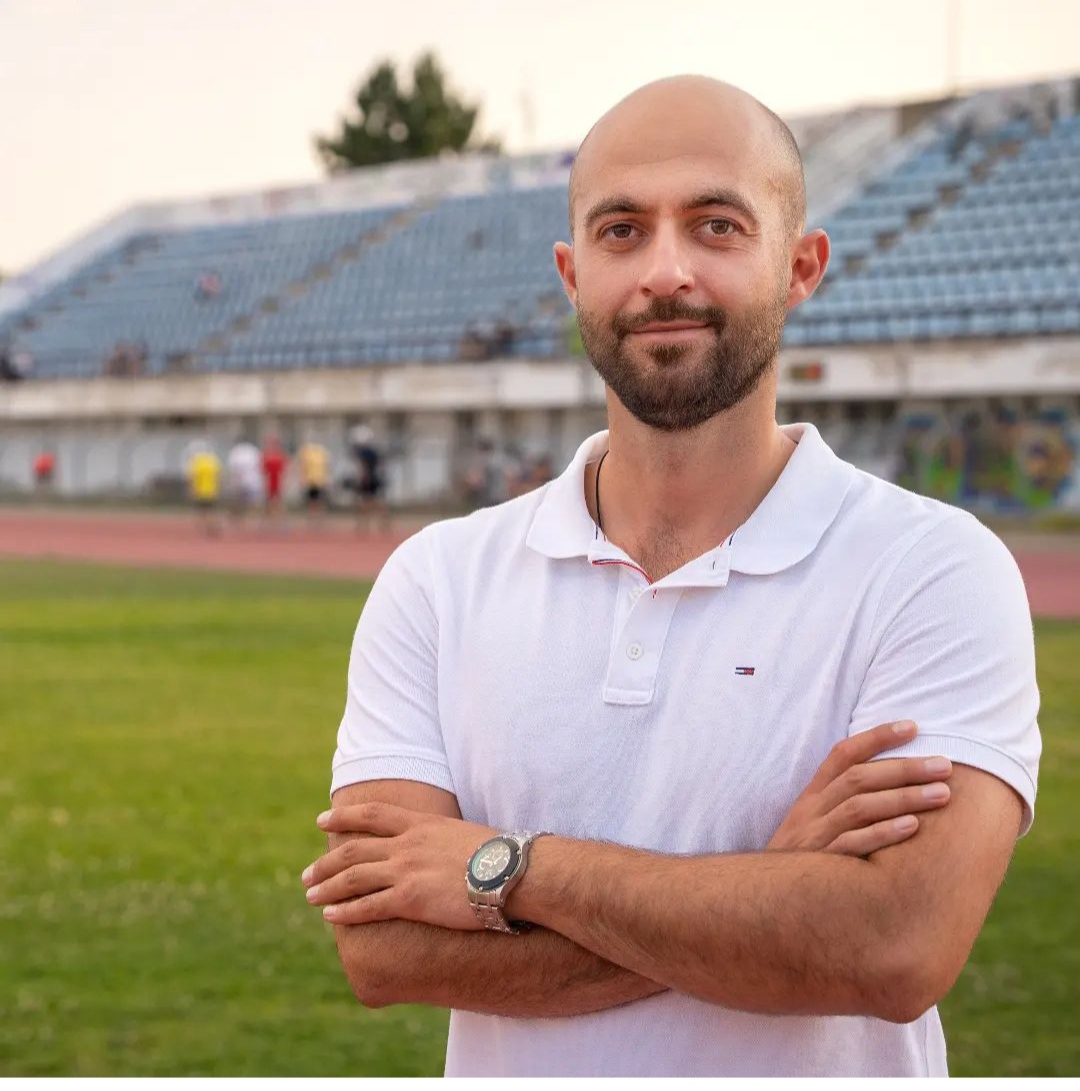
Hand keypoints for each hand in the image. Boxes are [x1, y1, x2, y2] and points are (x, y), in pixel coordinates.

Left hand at [302, 804, 498, 929]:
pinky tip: (331, 917)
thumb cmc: (499, 854)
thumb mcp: (464, 833)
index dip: (343, 817)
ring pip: (353, 878)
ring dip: (327, 887)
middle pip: (353, 849)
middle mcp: (407, 844)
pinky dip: (346, 912)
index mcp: (421, 823)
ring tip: (310, 896)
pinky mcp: (411, 899)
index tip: (321, 820)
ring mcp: (407, 871)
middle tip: (308, 874)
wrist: (512, 871)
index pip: (372, 815)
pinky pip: (368, 906)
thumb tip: (442, 846)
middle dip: (326, 862)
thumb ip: (443, 838)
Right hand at [767, 720, 951, 855]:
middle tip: (944, 765)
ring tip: (942, 794)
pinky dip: (883, 833)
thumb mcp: (813, 828)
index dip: (876, 737)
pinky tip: (913, 827)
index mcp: (811, 797)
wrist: (764, 900)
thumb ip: (843, 807)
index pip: (842, 755)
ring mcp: (813, 837)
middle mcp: (811, 811)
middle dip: (904, 768)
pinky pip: (852, 844)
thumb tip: (893, 786)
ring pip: (859, 807)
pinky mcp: (819, 866)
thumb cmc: (803, 863)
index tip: (913, 726)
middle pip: (858, 778)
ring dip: (903, 797)